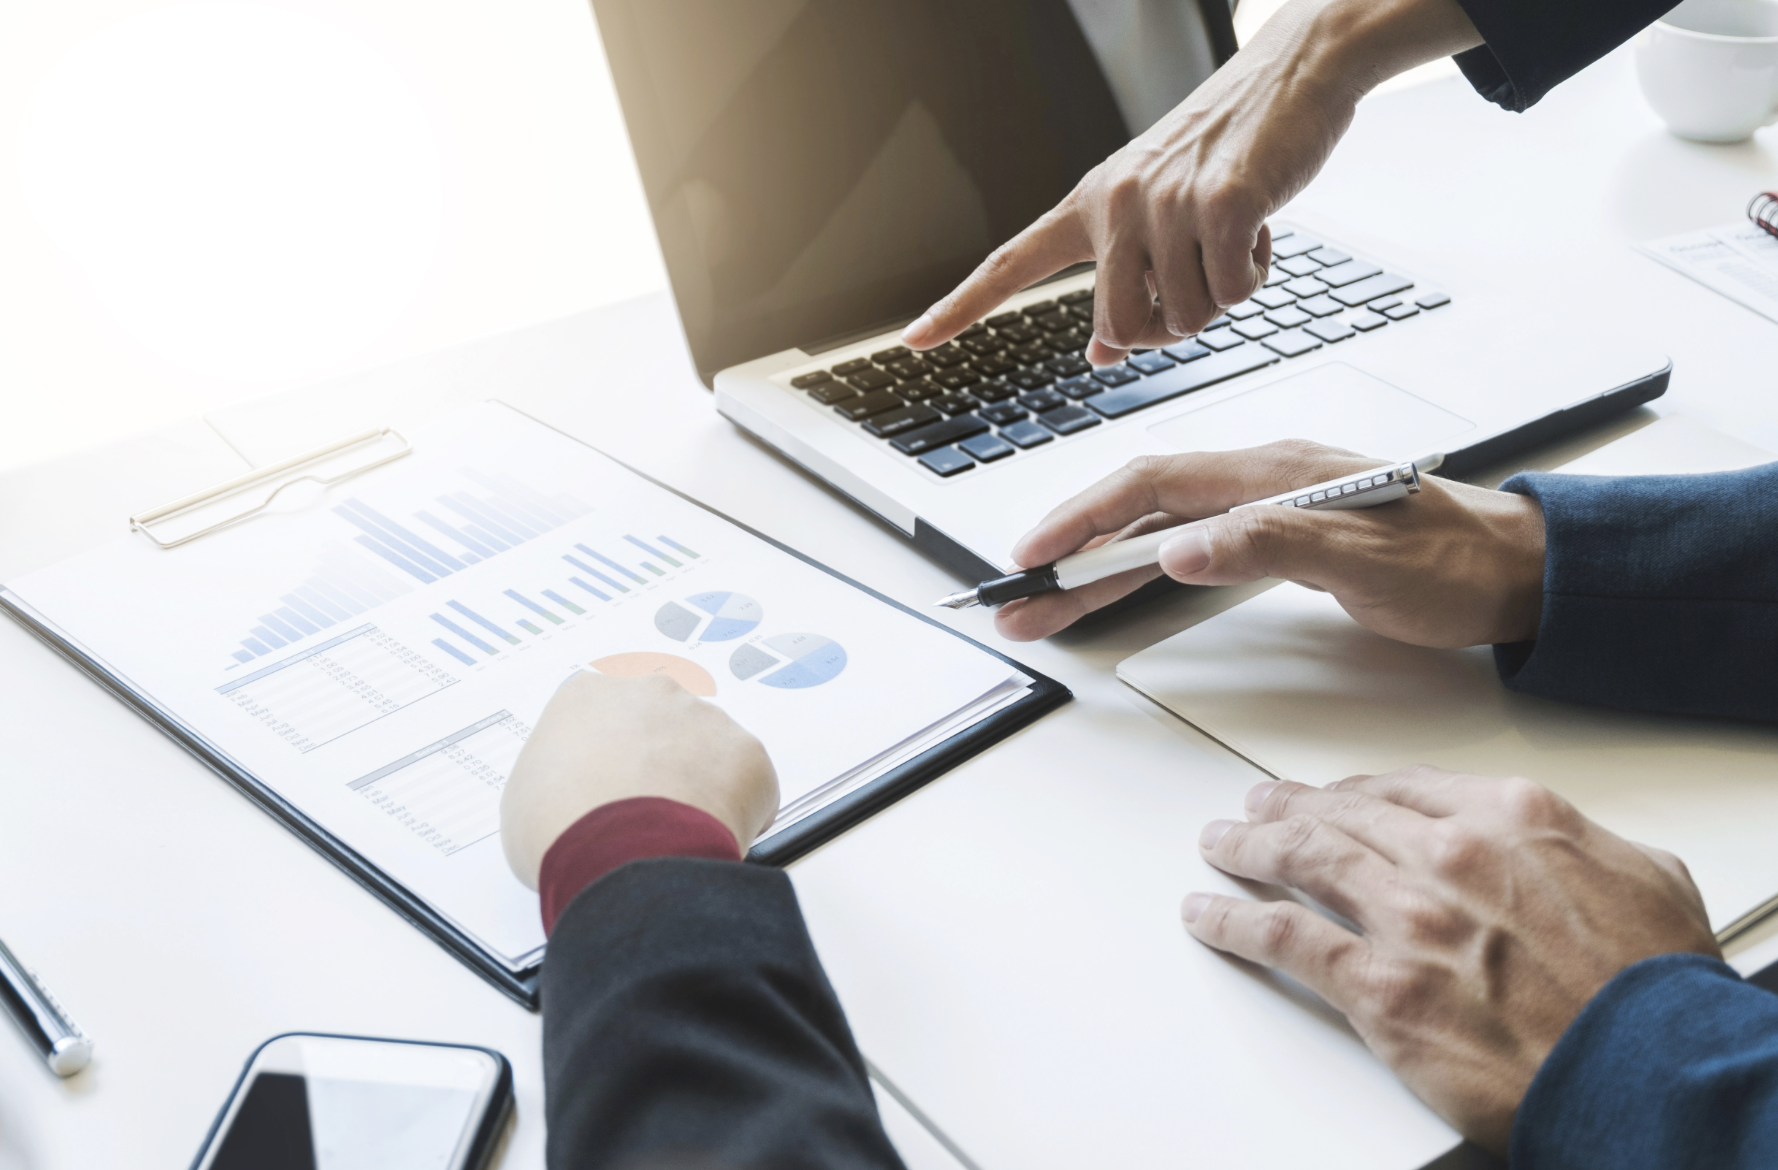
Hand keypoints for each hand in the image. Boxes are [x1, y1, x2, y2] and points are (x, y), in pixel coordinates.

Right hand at [500, 672, 778, 888]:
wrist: (620, 858)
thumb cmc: (564, 830)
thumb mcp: (526, 798)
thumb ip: (557, 776)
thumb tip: (570, 795)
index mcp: (590, 694)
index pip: (607, 715)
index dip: (613, 756)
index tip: (612, 783)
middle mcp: (652, 692)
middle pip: (664, 723)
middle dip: (662, 761)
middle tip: (649, 810)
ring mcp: (705, 717)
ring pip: (710, 752)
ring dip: (702, 785)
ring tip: (678, 832)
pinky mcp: (748, 752)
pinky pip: (750, 784)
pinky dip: (740, 812)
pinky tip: (711, 837)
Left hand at [900, 0, 1481, 364]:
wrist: (1293, 73)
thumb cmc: (1227, 148)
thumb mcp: (1159, 212)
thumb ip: (1125, 277)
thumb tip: (1101, 352)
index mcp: (1091, 202)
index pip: (1011, 262)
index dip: (960, 306)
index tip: (914, 340)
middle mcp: (1117, 201)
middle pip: (1119, 326)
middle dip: (1164, 330)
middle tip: (1195, 290)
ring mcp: (1167, 201)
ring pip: (1186, 318)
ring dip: (1220, 297)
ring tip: (1232, 240)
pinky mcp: (1222, 204)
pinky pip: (1231, 294)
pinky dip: (1254, 278)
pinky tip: (1259, 230)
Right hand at [994, 440, 1546, 645]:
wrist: (1519, 570)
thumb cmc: (1456, 561)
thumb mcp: (1366, 559)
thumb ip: (1271, 543)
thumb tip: (1182, 549)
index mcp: (1272, 472)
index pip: (1152, 484)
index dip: (1085, 517)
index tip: (1038, 553)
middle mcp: (1259, 482)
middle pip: (1140, 511)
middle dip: (1073, 552)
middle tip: (1020, 600)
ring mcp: (1265, 509)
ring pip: (1157, 534)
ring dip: (1099, 571)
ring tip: (1047, 609)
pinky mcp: (1276, 538)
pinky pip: (1186, 550)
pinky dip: (1140, 573)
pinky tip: (1116, 589)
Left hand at [1183, 767, 1719, 1150]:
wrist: (1651, 1072)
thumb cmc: (1655, 990)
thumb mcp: (1642, 876)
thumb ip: (1576, 845)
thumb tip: (1553, 846)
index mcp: (1511, 817)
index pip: (1406, 787)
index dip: (1356, 791)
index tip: (1333, 794)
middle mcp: (1449, 855)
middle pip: (1342, 816)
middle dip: (1289, 809)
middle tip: (1259, 808)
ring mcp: (1408, 918)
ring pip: (1300, 860)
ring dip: (1248, 847)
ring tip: (1221, 843)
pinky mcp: (1380, 986)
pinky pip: (1283, 938)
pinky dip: (1233, 921)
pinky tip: (1207, 913)